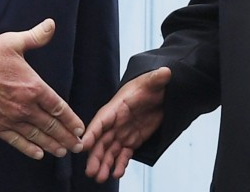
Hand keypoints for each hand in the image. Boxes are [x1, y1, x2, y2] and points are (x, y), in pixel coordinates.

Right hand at [0, 18, 83, 159]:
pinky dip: (29, 149)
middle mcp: (25, 106)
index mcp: (33, 86)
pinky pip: (16, 141)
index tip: (80, 128)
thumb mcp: (13, 42)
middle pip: (51, 125)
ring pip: (37, 136)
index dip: (71, 120)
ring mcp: (10, 118)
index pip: (59, 107)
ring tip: (63, 151)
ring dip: (52, 145)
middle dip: (66, 137)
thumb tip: (51, 24)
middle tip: (77, 146)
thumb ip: (36, 36)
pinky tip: (38, 154)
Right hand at [82, 67, 171, 181]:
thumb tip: (166, 71)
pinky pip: (123, 154)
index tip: (83, 146)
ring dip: (104, 164)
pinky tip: (117, 173)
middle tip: (91, 171)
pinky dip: (120, 164)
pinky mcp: (132, 140)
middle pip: (101, 140)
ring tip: (101, 178)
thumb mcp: (153, 81)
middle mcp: (116, 122)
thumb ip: (157, 79)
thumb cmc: (150, 86)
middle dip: (95, 156)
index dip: (92, 133)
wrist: (159, 94)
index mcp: (117, 108)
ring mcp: (122, 133)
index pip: (101, 121)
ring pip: (110, 151)